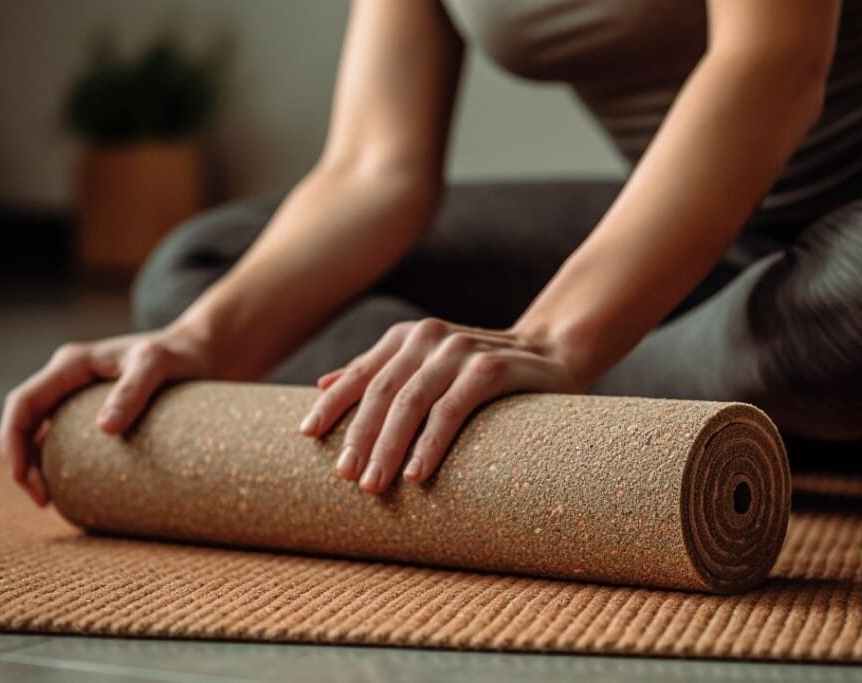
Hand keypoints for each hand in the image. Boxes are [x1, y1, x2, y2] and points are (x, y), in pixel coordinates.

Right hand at [0, 324, 214, 506]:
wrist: (203, 353)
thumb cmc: (180, 355)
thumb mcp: (156, 365)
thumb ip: (133, 390)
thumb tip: (105, 429)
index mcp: (72, 364)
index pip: (24, 402)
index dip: (13, 440)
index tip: (22, 476)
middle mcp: (70, 379)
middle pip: (26, 423)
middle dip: (22, 462)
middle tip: (43, 500)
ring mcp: (80, 396)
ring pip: (41, 434)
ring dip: (38, 466)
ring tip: (52, 500)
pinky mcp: (96, 412)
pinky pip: (65, 439)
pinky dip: (61, 463)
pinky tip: (73, 489)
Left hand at [297, 317, 586, 494]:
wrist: (554, 354)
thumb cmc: (483, 372)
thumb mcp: (427, 368)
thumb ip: (380, 372)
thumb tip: (321, 384)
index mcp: (408, 338)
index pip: (361, 373)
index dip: (332, 404)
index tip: (307, 436)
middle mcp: (429, 338)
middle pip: (382, 392)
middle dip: (360, 437)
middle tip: (345, 477)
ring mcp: (461, 350)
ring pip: (411, 402)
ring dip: (388, 447)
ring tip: (373, 486)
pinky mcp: (492, 369)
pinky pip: (452, 410)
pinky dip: (431, 444)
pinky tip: (417, 475)